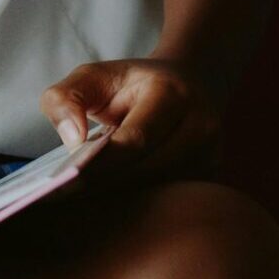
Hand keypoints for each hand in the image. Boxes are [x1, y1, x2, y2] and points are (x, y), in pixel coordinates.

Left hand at [40, 59, 221, 184]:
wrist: (186, 82)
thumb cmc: (130, 83)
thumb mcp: (92, 76)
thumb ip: (67, 97)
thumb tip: (72, 139)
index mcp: (171, 93)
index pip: (135, 139)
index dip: (101, 162)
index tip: (67, 178)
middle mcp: (200, 124)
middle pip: (150, 169)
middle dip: (108, 184)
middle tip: (69, 197)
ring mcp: (211, 153)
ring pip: (162, 188)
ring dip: (124, 197)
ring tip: (87, 200)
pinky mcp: (211, 174)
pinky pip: (173, 196)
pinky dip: (142, 202)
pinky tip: (114, 202)